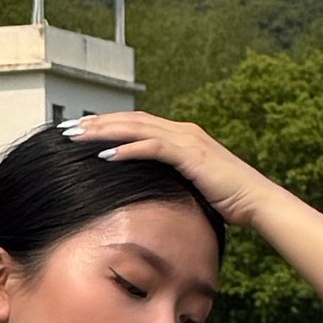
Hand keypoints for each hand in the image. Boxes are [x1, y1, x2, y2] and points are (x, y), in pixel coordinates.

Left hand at [69, 108, 270, 230]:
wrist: (256, 202)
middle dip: (97, 123)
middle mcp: (182, 131)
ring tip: (77, 137)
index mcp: (180, 137)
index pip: (136, 125)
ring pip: (137, 128)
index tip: (79, 132)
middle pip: (130, 120)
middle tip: (66, 129)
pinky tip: (106, 155)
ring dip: (105, 131)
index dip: (106, 126)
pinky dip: (128, 149)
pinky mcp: (192, 154)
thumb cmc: (226, 200)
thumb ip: (169, 181)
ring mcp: (187, 140)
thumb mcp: (190, 187)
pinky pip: (154, 148)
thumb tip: (146, 191)